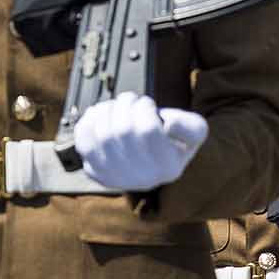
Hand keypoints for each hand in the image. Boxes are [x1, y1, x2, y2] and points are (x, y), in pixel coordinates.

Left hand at [74, 92, 207, 190]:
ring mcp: (116, 178)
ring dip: (107, 110)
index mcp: (169, 168)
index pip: (148, 130)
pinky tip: (101, 115)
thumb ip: (191, 125)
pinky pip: (84, 142)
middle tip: (131, 99)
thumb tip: (169, 125)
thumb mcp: (195, 131)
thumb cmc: (173, 140)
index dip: (144, 108)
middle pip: (123, 130)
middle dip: (125, 105)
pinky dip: (89, 121)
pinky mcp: (96, 173)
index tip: (147, 102)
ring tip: (117, 106)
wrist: (151, 161)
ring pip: (102, 134)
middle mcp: (142, 179)